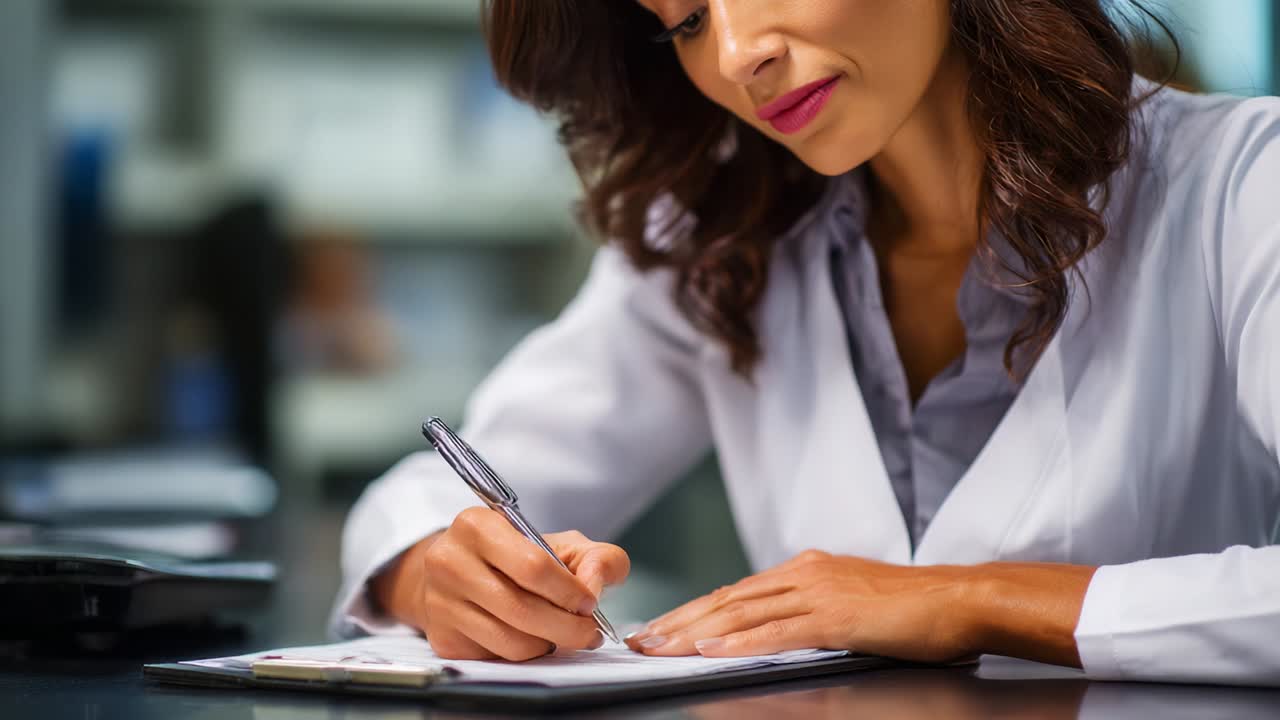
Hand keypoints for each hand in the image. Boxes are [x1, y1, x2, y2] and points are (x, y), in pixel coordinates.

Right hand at [373, 507, 629, 661]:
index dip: (569, 591)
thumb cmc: (519, 556)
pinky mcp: (442, 638)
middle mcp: (449, 562)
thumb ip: (598, 557)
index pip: (533, 566)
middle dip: (568, 628)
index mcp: (477, 525)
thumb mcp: (563, 544)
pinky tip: (532, 637)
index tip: (588, 603)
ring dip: (548, 644)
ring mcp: (440, 603)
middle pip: (522, 610)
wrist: (462, 572)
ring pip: (511, 641)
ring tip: (561, 633)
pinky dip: (525, 653)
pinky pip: (497, 657)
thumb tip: (594, 587)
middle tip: (588, 632)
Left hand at [625, 550, 1093, 667]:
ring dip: (693, 632)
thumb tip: (775, 629)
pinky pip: (776, 632)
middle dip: (678, 621)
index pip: (736, 592)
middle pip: (727, 599)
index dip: (693, 611)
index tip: (660, 628)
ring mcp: (819, 591)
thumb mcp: (852, 602)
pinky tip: (710, 652)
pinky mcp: (836, 616)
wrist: (961, 599)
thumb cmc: (915, 609)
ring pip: (741, 613)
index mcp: (806, 569)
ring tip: (659, 648)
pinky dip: (737, 641)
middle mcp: (804, 573)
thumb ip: (811, 612)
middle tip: (641, 639)